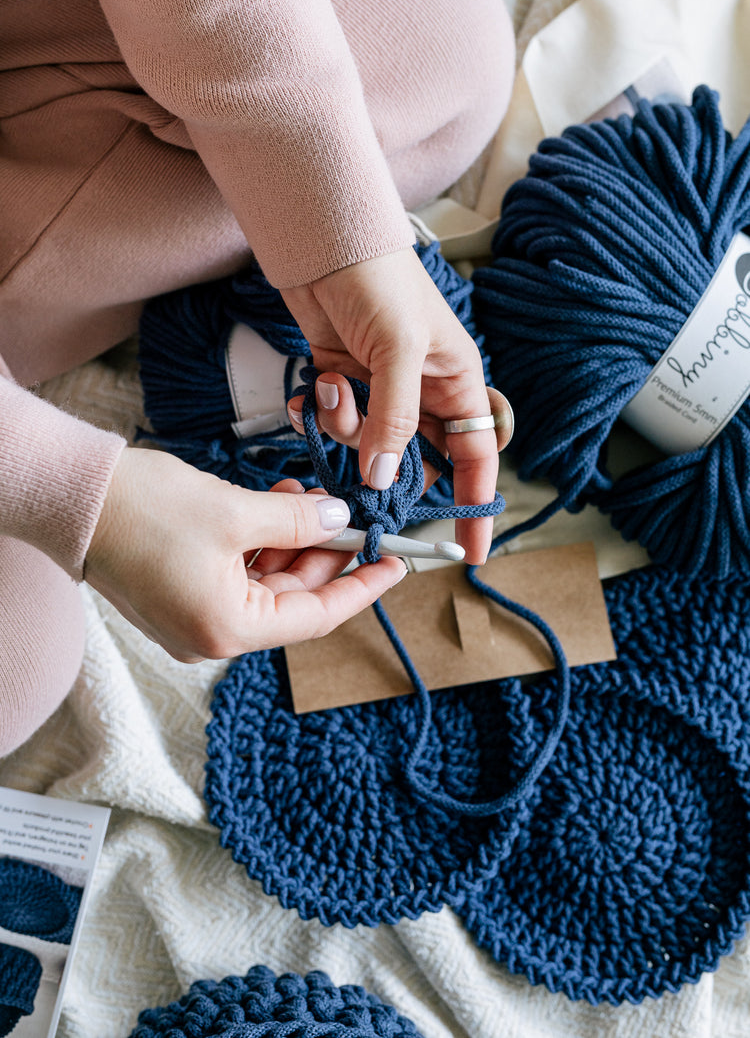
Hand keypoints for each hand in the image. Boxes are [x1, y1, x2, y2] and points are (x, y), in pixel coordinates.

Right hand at [84, 447, 406, 663]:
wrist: (73, 498)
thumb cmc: (144, 510)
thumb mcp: (235, 512)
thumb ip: (298, 521)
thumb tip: (340, 521)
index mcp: (227, 630)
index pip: (317, 616)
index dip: (362, 586)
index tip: (397, 563)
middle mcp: (211, 635)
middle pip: (292, 598)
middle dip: (324, 552)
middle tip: (348, 512)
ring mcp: (193, 617)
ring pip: (267, 582)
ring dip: (293, 540)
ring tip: (308, 497)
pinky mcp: (180, 594)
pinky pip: (239, 575)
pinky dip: (262, 543)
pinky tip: (277, 504)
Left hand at [282, 248, 504, 562]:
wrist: (323, 243)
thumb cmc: (379, 283)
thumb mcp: (399, 351)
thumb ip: (395, 420)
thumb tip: (385, 480)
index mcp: (457, 382)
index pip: (478, 456)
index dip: (476, 504)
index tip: (470, 551)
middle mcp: (423, 391)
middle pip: (418, 458)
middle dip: (391, 472)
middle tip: (368, 485)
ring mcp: (381, 389)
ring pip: (369, 445)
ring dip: (347, 431)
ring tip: (334, 391)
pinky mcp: (343, 382)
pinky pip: (335, 424)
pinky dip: (320, 416)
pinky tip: (312, 389)